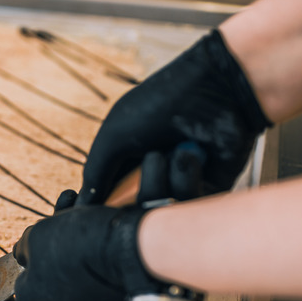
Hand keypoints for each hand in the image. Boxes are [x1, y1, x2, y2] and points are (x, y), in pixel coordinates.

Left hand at [12, 191, 151, 300]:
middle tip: (74, 238)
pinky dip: (107, 276)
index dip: (37, 254)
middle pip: (53, 283)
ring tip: (95, 239)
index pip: (25, 277)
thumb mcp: (36, 235)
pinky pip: (107, 293)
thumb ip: (25, 247)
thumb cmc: (78, 245)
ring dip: (85, 266)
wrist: (129, 253)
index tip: (51, 240)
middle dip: (61, 260)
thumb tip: (24, 252)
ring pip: (81, 287)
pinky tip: (112, 255)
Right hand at [77, 29, 270, 205]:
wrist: (217, 89)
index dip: (100, 206)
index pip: (107, 197)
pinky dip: (185, 179)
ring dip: (159, 181)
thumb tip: (84, 207)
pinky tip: (189, 153)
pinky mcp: (209, 188)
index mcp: (126, 162)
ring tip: (167, 152)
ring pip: (159, 210)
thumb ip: (96, 173)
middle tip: (136, 175)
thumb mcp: (114, 136)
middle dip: (131, 197)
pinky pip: (190, 205)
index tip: (94, 211)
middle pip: (131, 212)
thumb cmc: (159, 104)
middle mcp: (151, 175)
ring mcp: (179, 183)